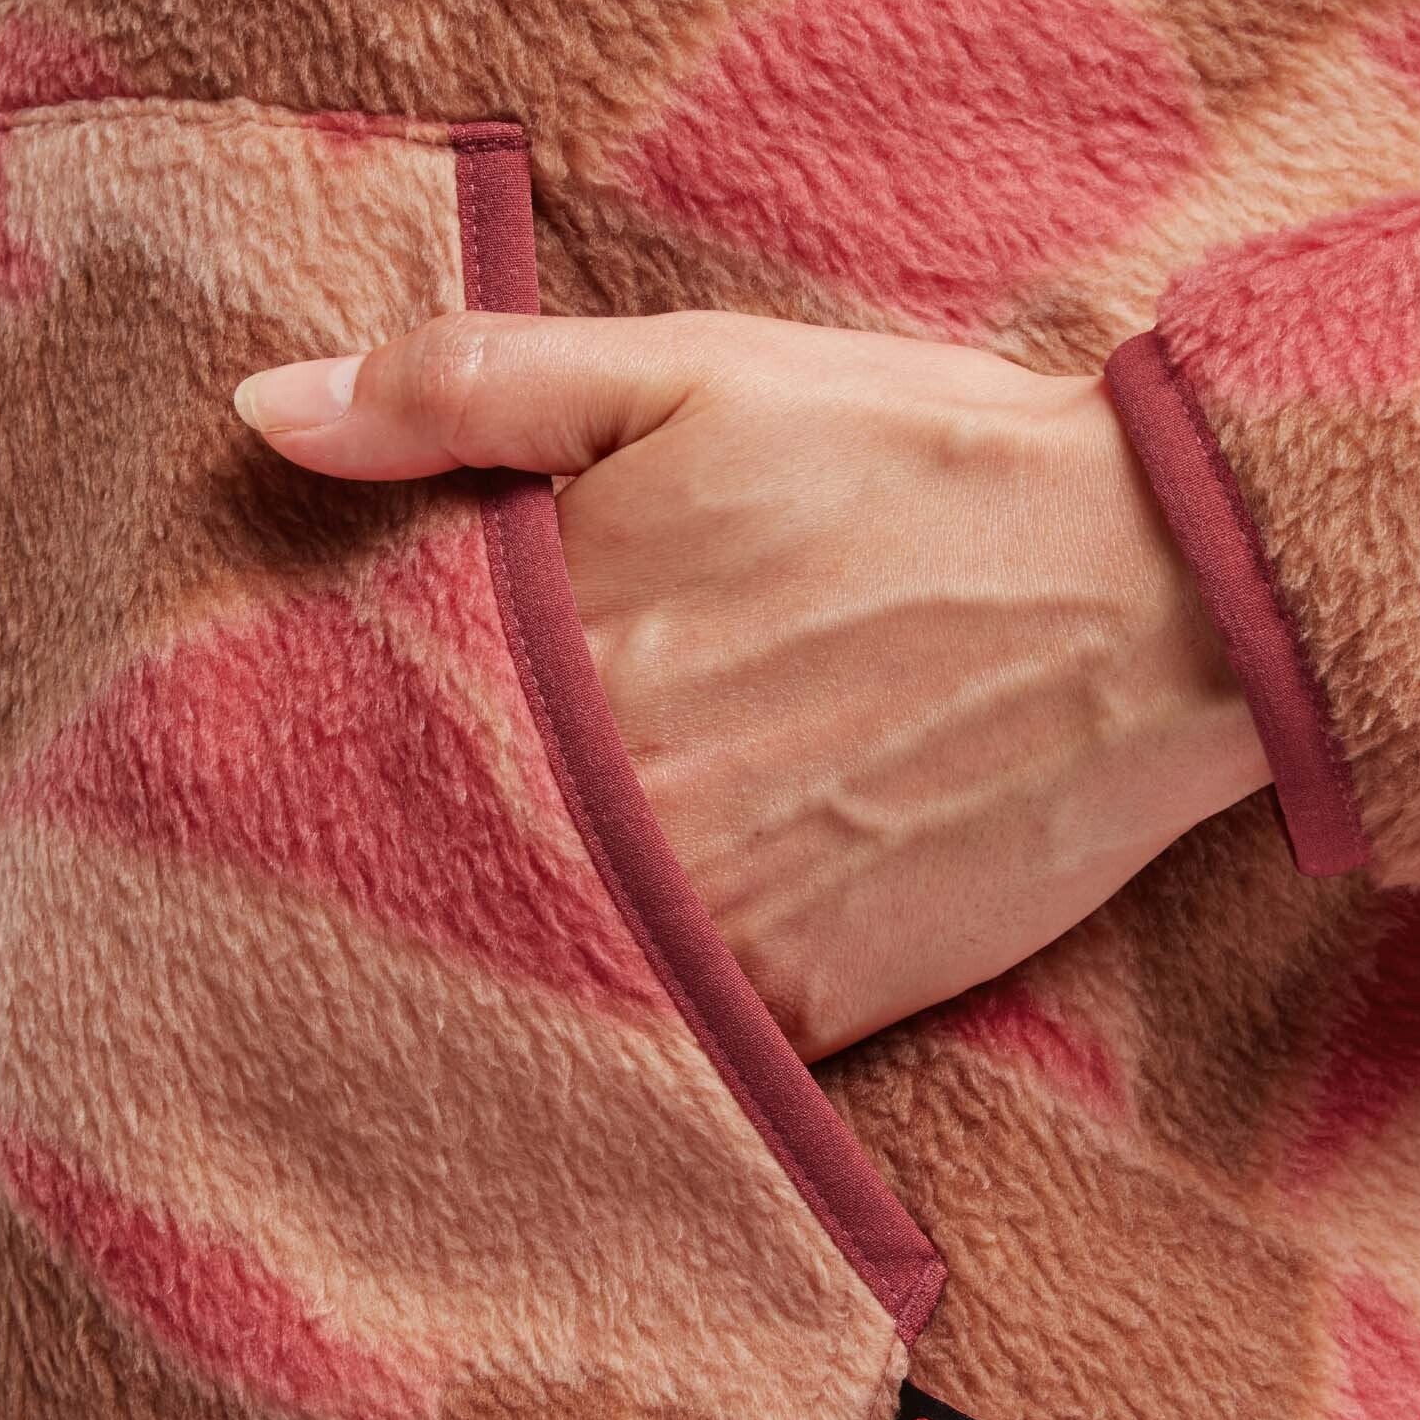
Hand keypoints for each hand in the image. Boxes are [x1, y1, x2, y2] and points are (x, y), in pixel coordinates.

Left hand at [235, 312, 1266, 1058]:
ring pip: (542, 964)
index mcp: (571, 639)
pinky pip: (673, 1044)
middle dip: (393, 855)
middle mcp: (624, 794)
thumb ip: (476, 387)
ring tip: (469, 939)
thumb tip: (264, 409)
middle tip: (353, 865)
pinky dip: (628, 1033)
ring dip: (496, 952)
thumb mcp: (702, 375)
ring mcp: (718, 910)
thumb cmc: (927, 467)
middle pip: (443, 852)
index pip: (380, 710)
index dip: (338, 729)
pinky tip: (618, 995)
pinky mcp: (813, 998)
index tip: (293, 746)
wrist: (1155, 591)